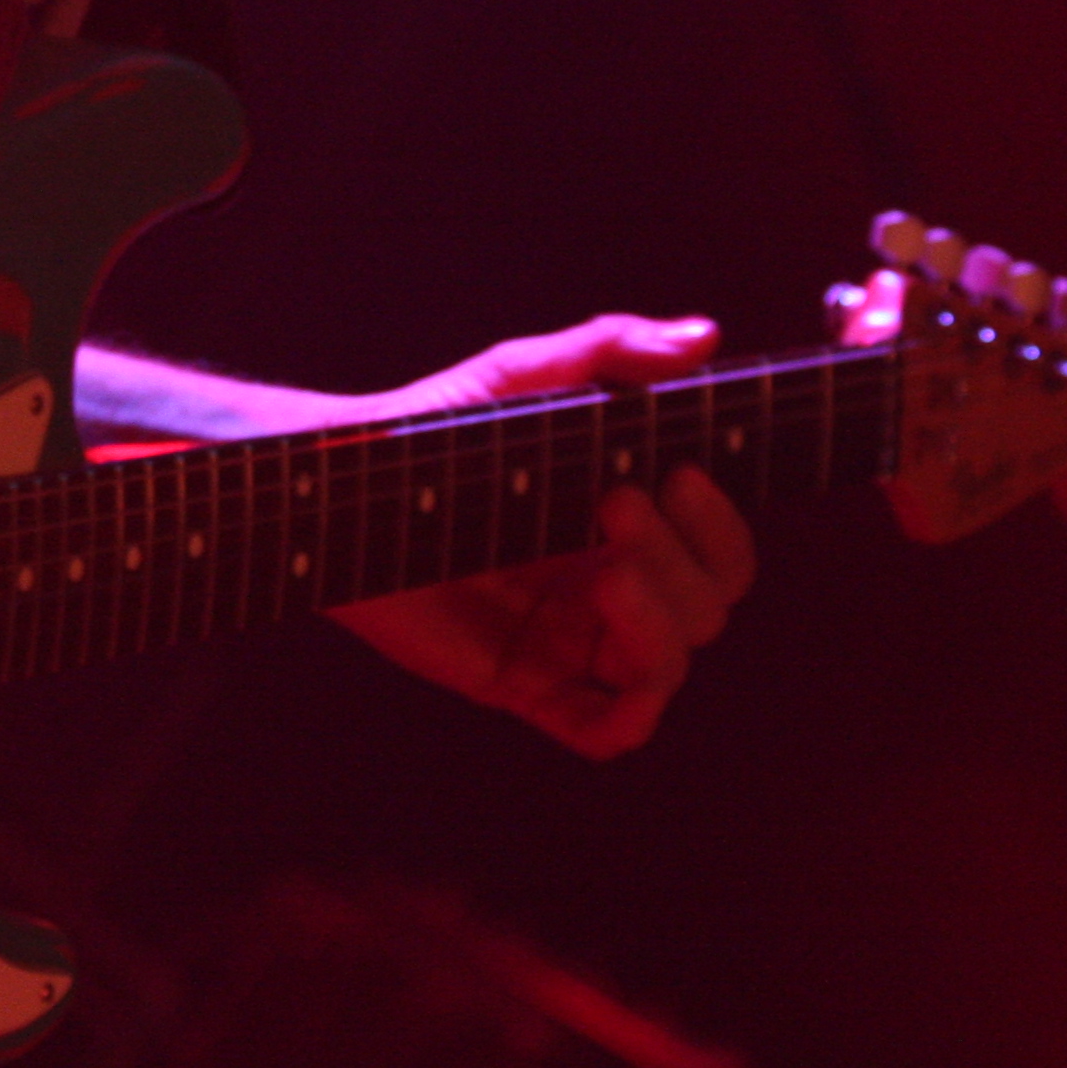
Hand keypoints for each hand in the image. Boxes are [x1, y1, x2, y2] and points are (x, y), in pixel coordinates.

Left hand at [330, 314, 758, 759]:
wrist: (342, 487)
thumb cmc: (435, 428)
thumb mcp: (521, 377)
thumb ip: (610, 349)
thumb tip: (704, 336)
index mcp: (633, 523)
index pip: (724, 551)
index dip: (721, 524)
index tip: (680, 473)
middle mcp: (616, 585)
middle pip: (709, 606)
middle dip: (681, 559)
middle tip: (613, 501)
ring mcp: (574, 640)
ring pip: (668, 668)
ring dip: (658, 624)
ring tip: (604, 571)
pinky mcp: (527, 683)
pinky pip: (605, 731)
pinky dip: (627, 719)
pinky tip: (609, 667)